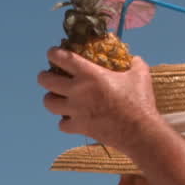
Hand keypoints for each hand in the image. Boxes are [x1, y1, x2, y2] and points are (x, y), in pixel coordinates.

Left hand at [38, 49, 160, 149]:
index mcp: (90, 74)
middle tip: (47, 76)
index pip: (63, 58)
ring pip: (48, 103)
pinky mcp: (78, 127)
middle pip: (46, 81)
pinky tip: (71, 119)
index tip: (52, 53)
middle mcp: (77, 91)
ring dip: (50, 99)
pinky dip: (64, 122)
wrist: (139, 131)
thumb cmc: (139, 101)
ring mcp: (75, 110)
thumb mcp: (140, 75)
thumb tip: (133, 59)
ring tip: (55, 97)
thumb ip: (134, 63)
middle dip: (43, 76)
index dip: (53, 54)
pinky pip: (61, 124)